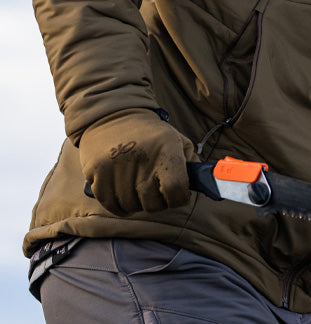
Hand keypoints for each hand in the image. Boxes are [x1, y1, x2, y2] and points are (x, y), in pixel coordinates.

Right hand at [80, 108, 196, 215]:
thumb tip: (201, 184)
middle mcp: (141, 158)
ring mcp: (116, 167)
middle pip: (153, 204)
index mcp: (166, 149)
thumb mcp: (177, 140)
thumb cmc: (151, 134)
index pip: (175, 189)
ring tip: (138, 190)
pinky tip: (124, 195)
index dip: (180, 198)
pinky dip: (119, 207)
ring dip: (138, 205)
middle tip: (156, 191)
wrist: (113, 116)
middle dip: (159, 203)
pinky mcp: (96, 173)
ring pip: (131, 207)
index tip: (178, 195)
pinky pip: (110, 205)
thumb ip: (191, 162)